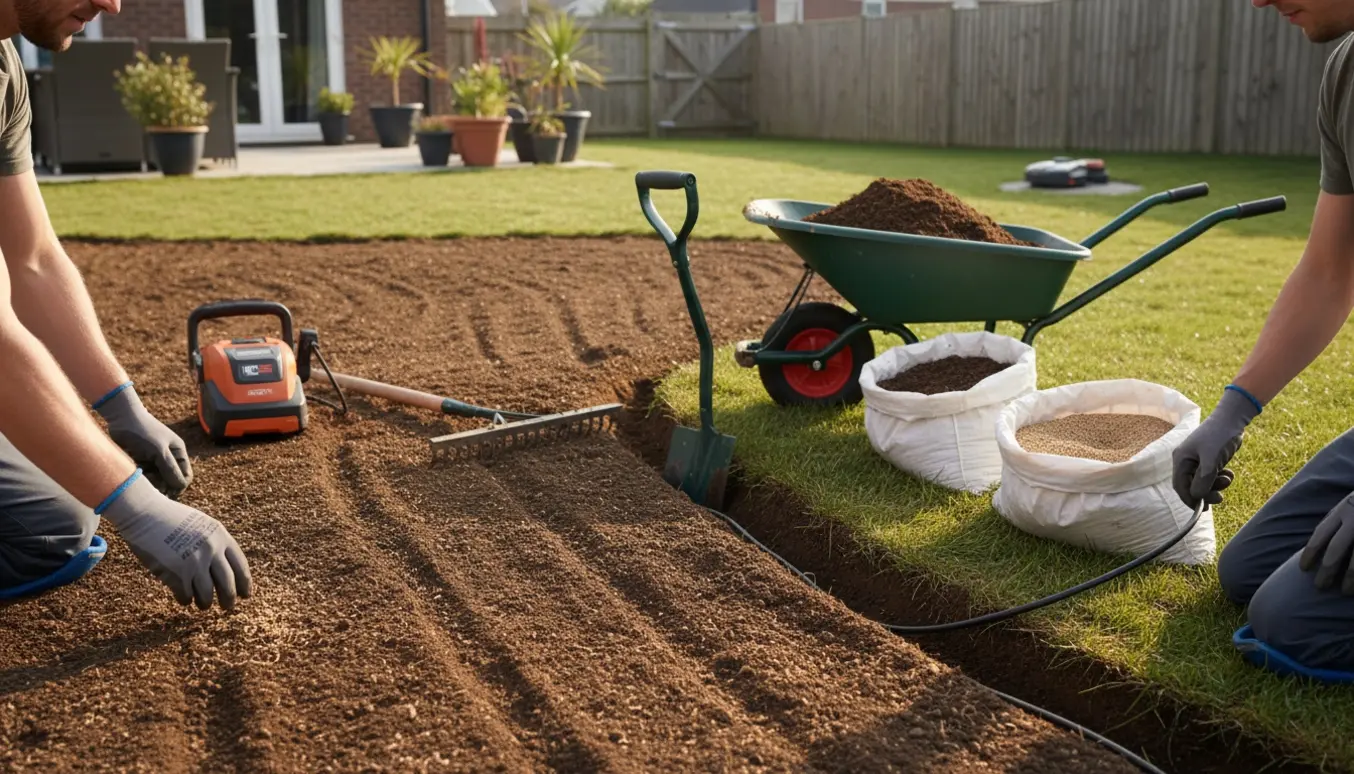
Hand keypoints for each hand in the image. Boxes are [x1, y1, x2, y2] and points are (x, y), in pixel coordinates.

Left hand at [96, 383, 191, 496]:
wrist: (122, 418)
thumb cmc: (143, 432)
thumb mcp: (159, 451)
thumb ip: (170, 469)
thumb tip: (181, 486)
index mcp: (178, 452)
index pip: (185, 476)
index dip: (178, 486)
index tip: (166, 492)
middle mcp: (168, 456)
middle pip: (171, 480)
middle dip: (163, 486)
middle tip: (151, 486)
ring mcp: (154, 459)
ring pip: (157, 479)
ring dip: (151, 483)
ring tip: (142, 478)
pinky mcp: (141, 460)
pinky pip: (145, 475)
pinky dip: (142, 478)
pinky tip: (136, 474)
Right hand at [101, 471, 251, 609]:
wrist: (145, 513)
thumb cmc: (171, 518)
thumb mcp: (202, 524)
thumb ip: (215, 542)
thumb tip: (226, 567)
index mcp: (220, 536)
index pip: (240, 565)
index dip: (244, 583)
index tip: (245, 595)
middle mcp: (211, 550)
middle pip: (228, 584)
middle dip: (229, 599)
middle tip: (228, 607)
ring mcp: (194, 562)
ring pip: (207, 594)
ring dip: (206, 603)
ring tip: (204, 605)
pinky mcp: (175, 572)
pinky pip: (186, 595)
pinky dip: (186, 600)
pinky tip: (185, 599)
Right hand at [1171, 387, 1259, 507]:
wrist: (1232, 418)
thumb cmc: (1219, 436)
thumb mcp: (1211, 460)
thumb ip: (1203, 480)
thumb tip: (1196, 497)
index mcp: (1180, 460)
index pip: (1180, 486)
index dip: (1190, 499)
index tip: (1203, 509)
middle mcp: (1186, 461)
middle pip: (1191, 486)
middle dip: (1206, 492)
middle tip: (1221, 497)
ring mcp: (1197, 460)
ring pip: (1203, 482)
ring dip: (1216, 485)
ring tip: (1229, 479)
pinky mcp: (1208, 460)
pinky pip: (1211, 475)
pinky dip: (1220, 478)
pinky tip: (1230, 473)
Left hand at [1301, 494, 1353, 593]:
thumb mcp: (1349, 506)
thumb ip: (1335, 523)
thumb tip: (1315, 548)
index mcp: (1343, 510)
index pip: (1320, 534)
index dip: (1310, 554)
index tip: (1303, 569)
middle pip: (1336, 550)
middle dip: (1326, 570)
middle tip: (1319, 586)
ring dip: (1350, 578)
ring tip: (1344, 591)